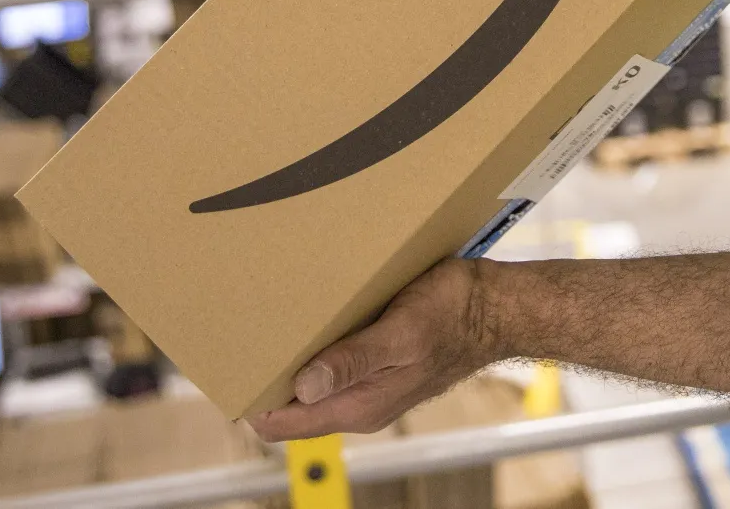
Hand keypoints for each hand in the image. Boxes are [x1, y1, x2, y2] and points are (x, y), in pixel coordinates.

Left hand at [246, 258, 499, 440]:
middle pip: (294, 405)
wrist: (496, 308)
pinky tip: (311, 318)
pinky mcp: (380, 364)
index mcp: (359, 405)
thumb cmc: (454, 314)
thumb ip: (353, 361)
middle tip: (243, 337)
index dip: (254, 401)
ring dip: (292, 362)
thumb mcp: (401, 334)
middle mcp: (360, 403)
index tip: (232, 369)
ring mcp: (370, 385)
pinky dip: (316, 348)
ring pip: (313, 383)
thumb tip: (302, 387)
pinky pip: (334, 365)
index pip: (285, 422)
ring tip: (267, 325)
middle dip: (268, 378)